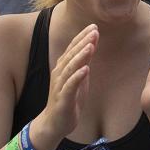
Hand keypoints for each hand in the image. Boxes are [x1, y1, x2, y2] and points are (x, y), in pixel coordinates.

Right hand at [31, 24, 97, 149]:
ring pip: (70, 68)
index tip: (94, 27)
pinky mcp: (63, 99)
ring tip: (90, 46)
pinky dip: (77, 77)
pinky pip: (70, 86)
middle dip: (83, 42)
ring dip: (80, 56)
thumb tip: (91, 45)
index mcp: (63, 68)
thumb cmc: (68, 99)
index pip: (73, 49)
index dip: (82, 37)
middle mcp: (60, 74)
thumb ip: (83, 63)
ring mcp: (60, 86)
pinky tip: (85, 70)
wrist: (55, 123)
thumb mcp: (79, 78)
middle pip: (71, 55)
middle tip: (94, 31)